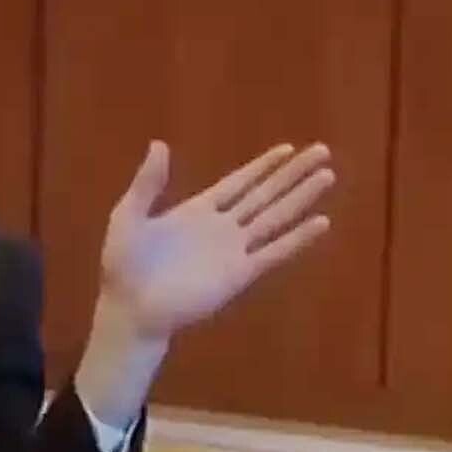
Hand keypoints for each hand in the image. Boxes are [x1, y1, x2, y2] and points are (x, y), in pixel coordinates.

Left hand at [98, 141, 335, 342]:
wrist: (130, 308)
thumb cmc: (124, 266)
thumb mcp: (129, 216)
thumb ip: (147, 183)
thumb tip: (159, 143)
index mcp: (197, 211)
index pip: (238, 183)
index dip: (262, 166)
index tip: (289, 149)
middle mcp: (222, 227)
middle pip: (265, 194)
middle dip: (293, 174)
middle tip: (323, 151)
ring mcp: (234, 250)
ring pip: (275, 218)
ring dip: (301, 198)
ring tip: (328, 176)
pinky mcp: (239, 275)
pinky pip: (273, 252)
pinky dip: (297, 238)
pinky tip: (321, 222)